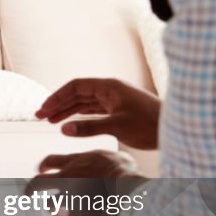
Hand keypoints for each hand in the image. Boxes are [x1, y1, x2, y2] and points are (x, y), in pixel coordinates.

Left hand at [29, 150, 141, 215]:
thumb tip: (107, 163)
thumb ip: (102, 161)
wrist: (127, 188)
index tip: (41, 170)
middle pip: (38, 183)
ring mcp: (69, 197)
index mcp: (76, 162)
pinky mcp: (76, 214)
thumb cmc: (125, 171)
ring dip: (56, 210)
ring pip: (51, 206)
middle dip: (30, 189)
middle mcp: (68, 178)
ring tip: (64, 215)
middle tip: (28, 194)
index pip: (51, 161)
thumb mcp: (113, 156)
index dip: (44, 166)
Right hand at [35, 78, 160, 149]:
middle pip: (77, 94)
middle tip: (39, 116)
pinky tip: (69, 123)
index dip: (57, 97)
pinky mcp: (118, 111)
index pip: (76, 86)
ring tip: (49, 121)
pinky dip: (79, 116)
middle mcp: (110, 90)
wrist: (176, 128)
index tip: (44, 109)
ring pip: (84, 103)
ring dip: (67, 111)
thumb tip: (63, 129)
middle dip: (58, 104)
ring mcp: (114, 100)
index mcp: (109, 86)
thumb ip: (89, 127)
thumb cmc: (150, 124)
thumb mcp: (118, 126)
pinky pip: (93, 111)